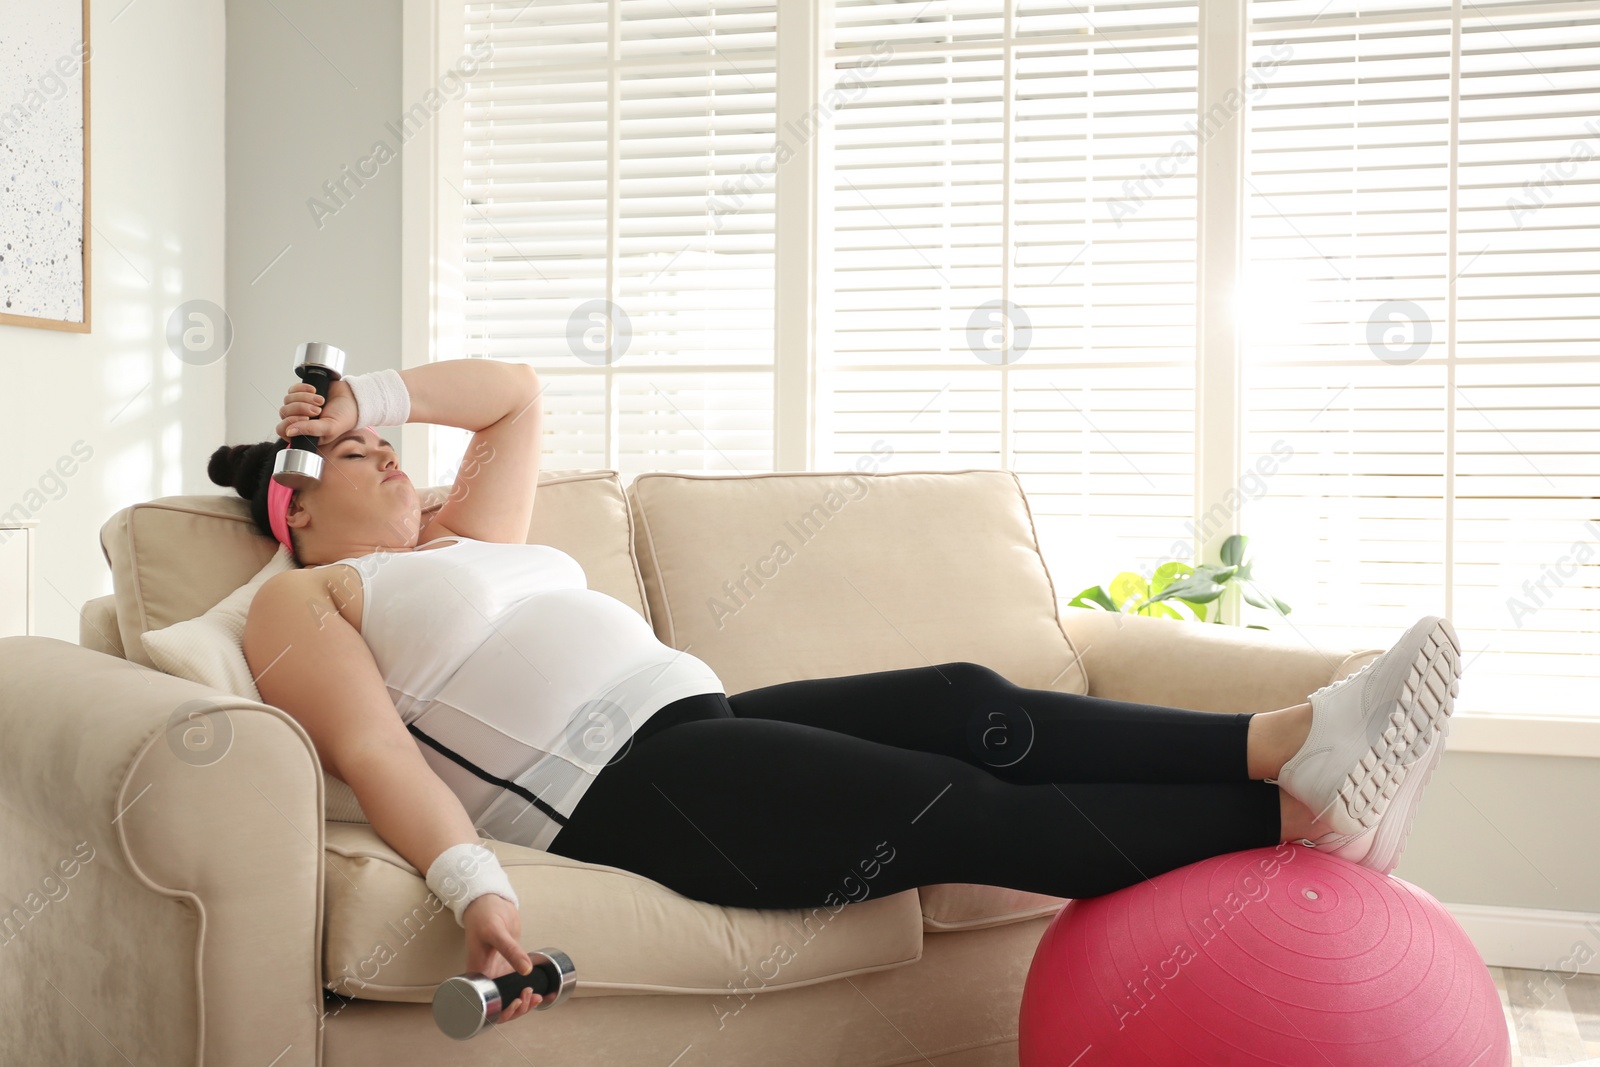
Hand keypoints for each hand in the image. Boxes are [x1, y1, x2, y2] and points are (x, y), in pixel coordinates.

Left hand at [276, 381, 357, 444]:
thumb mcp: (329, 428)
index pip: (283, 429)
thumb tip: (288, 431)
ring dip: (304, 398)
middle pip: (284, 413)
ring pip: (287, 400)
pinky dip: (302, 388)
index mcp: (304, 434)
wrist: (354, 399)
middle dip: (301, 408)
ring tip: (320, 400)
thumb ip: (309, 430)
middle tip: (318, 409)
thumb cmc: (345, 417)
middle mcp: (299, 421)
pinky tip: (314, 390)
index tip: (306, 418)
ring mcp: (299, 406)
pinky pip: (292, 389)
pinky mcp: (301, 393)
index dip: (290, 422)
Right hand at [462, 893, 552, 1024]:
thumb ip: (511, 950)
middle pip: (501, 1006)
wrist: (489, 902)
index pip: (487, 1007)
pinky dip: (530, 991)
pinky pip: (519, 984)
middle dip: (518, 1009)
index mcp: (478, 976)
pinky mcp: (509, 965)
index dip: (503, 1012)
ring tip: (537, 996)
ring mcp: (498, 972)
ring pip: (511, 998)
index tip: (518, 1003)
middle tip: (531, 998)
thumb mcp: (495, 933)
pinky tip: (542, 992)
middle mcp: (487, 978)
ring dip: (524, 1003)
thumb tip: (526, 970)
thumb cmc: (484, 916)